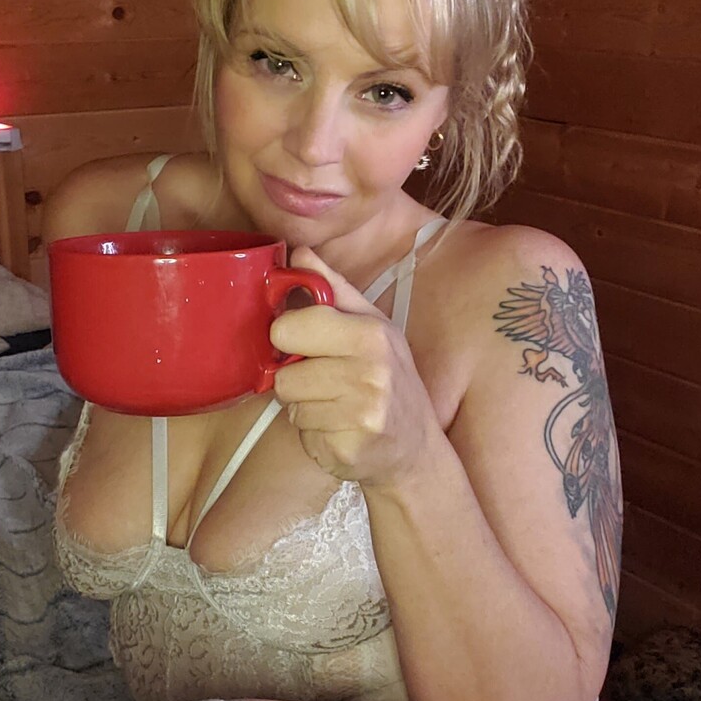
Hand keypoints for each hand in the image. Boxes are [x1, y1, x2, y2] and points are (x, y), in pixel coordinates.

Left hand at [269, 246, 441, 489]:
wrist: (417, 448)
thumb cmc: (390, 380)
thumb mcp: (372, 326)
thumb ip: (333, 289)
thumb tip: (300, 252)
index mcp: (371, 334)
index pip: (289, 328)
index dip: (289, 338)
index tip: (307, 345)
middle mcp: (370, 371)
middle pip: (283, 373)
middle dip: (296, 377)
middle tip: (323, 380)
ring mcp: (361, 413)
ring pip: (290, 405)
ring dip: (305, 408)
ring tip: (336, 406)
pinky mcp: (348, 447)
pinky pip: (303, 434)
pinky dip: (315, 434)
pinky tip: (340, 428)